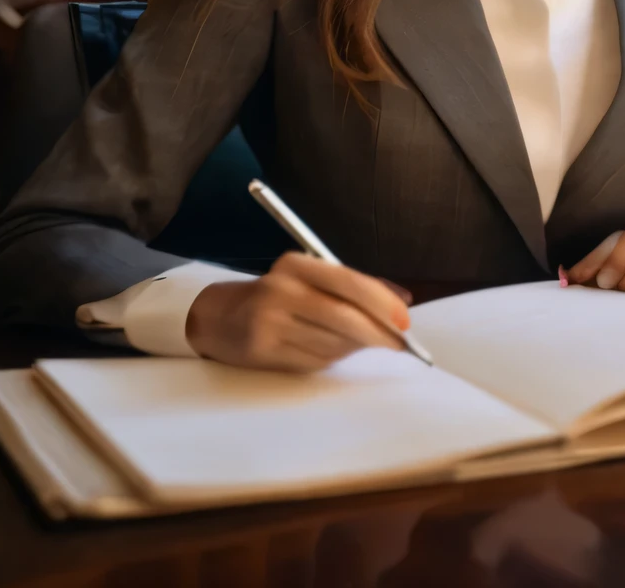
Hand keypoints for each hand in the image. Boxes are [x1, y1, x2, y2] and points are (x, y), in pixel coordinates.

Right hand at [186, 251, 412, 372]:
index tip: (404, 320)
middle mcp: (280, 289)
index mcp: (296, 264)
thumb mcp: (312, 279)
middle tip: (399, 344)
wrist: (220, 317)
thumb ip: (355, 287)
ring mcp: (269, 321)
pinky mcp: (262, 350)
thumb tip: (403, 301)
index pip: (348, 282)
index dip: (381, 302)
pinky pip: (315, 360)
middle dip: (377, 333)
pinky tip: (329, 350)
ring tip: (356, 342)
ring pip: (332, 342)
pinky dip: (333, 358)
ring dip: (355, 347)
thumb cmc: (280, 296)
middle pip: (342, 316)